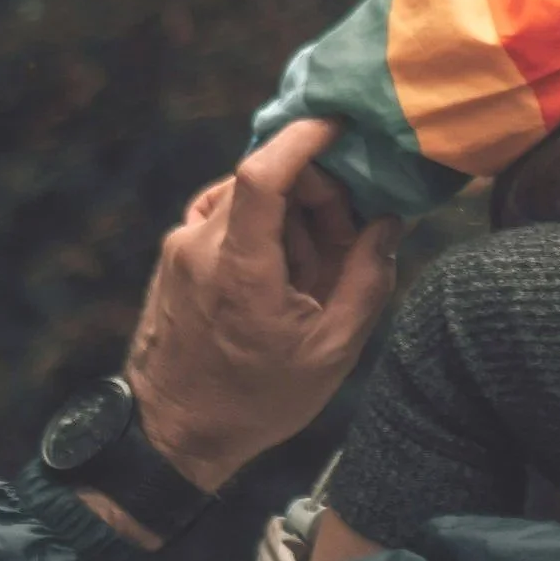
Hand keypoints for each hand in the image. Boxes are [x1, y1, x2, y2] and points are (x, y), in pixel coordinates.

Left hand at [118, 121, 399, 505]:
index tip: (341, 123)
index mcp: (239, 264)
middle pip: (266, 178)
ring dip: (289, 215)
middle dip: (316, 193)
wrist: (171, 437)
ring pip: (247, 197)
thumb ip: (367, 277)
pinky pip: (226, 217)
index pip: (264, 170)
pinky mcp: (174, 258)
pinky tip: (280, 274)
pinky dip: (261, 229)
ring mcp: (180, 248)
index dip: (305, 136)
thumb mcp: (331, 350)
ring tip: (311, 272)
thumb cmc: (256, 400)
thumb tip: (388, 223)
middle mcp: (200, 243)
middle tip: (346, 239)